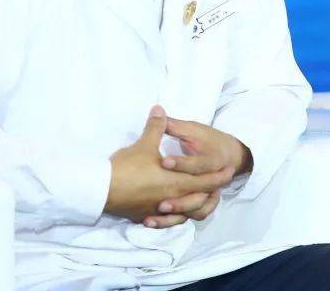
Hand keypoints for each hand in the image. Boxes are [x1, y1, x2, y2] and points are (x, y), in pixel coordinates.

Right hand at [104, 105, 235, 226]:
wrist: (100, 190)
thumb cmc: (127, 168)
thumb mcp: (144, 144)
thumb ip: (157, 127)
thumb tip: (160, 108)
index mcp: (176, 183)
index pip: (205, 182)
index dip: (218, 177)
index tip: (229, 172)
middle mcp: (171, 200)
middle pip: (198, 199)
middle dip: (211, 191)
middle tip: (219, 185)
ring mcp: (157, 211)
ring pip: (184, 214)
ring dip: (193, 206)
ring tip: (198, 198)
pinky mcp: (143, 216)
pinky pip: (166, 221)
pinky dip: (173, 217)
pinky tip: (171, 211)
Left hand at [141, 116, 252, 228]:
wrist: (232, 157)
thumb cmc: (212, 142)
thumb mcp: (193, 131)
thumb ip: (172, 126)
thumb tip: (156, 110)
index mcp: (209, 162)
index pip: (196, 165)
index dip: (180, 164)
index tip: (163, 161)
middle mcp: (206, 183)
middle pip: (194, 196)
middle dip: (177, 199)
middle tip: (158, 201)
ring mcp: (201, 195)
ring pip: (192, 211)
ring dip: (174, 214)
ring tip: (156, 212)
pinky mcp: (194, 205)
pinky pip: (183, 218)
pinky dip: (167, 222)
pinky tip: (148, 221)